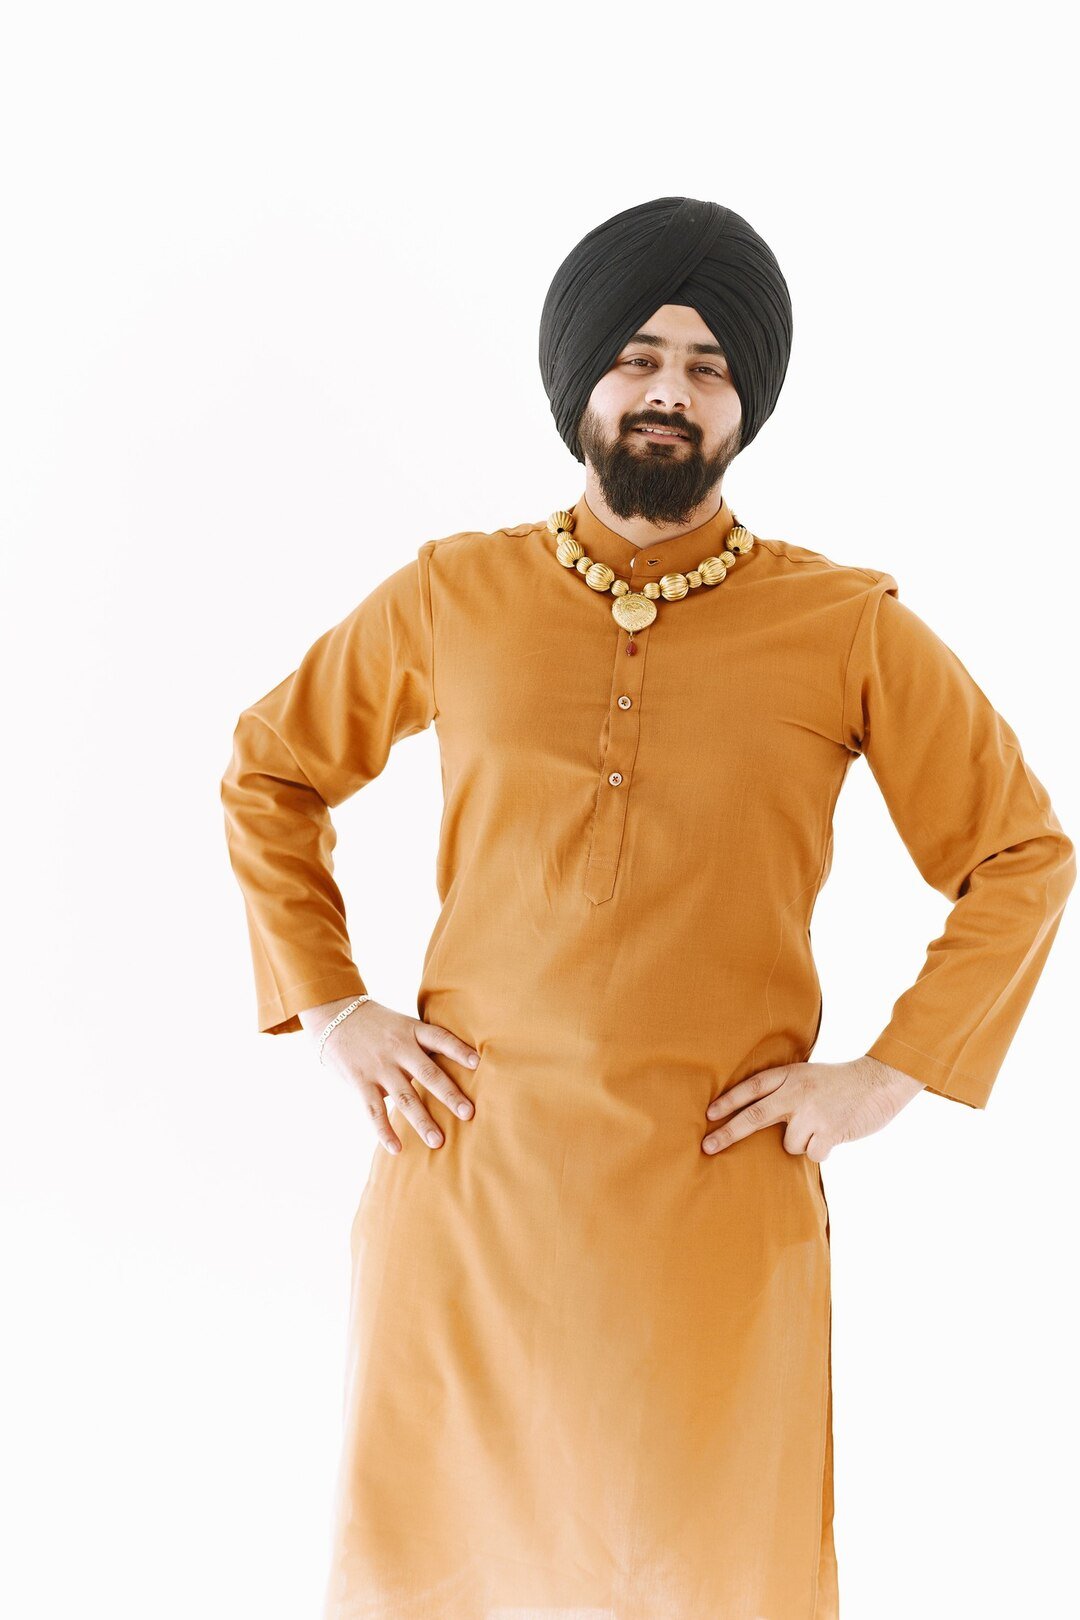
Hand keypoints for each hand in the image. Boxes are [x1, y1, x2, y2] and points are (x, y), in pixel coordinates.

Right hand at [300, 997, 479, 1154]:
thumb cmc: (375, 1024)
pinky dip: (384, 1131)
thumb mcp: (401, 1024)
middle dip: (450, 1095)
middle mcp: (398, 1048)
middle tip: (469, 1114)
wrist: (333, 1015)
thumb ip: (422, 1043)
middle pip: (428, 1073)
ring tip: (438, 1142)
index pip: (440, 1038)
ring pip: (405, 1097)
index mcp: (411, 1031)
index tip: (478, 1064)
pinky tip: (396, 1149)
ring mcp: (379, 1066)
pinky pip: (374, 1110)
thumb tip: (452, 1066)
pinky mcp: (360, 1081)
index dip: (459, 1050)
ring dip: (422, 1121)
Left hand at [701, 1054, 925, 1162]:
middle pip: (753, 1116)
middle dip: (727, 1133)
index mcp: (790, 1076)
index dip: (728, 1100)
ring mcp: (811, 1114)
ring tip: (823, 1125)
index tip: (709, 1114)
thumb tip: (756, 1113)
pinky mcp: (829, 1132)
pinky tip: (835, 1134)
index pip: (751, 1088)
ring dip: (803, 1142)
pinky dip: (822, 1150)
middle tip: (706, 1147)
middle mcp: (796, 1093)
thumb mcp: (807, 1075)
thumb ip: (785, 1089)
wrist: (878, 1081)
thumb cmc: (841, 1081)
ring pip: (789, 1144)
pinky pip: (812, 1154)